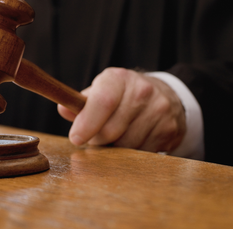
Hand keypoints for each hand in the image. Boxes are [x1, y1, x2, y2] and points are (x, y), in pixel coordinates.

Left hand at [57, 68, 185, 153]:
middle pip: (111, 130)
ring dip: (115, 149)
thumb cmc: (123, 97)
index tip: (76, 138)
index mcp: (118, 78)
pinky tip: (134, 140)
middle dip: (98, 140)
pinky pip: (143, 153)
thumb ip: (81, 103)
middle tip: (96, 138)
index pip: (103, 101)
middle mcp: (141, 90)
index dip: (87, 123)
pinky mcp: (169, 129)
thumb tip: (63, 109)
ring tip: (116, 137)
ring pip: (126, 145)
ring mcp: (158, 110)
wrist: (165, 96)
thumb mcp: (101, 91)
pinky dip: (133, 153)